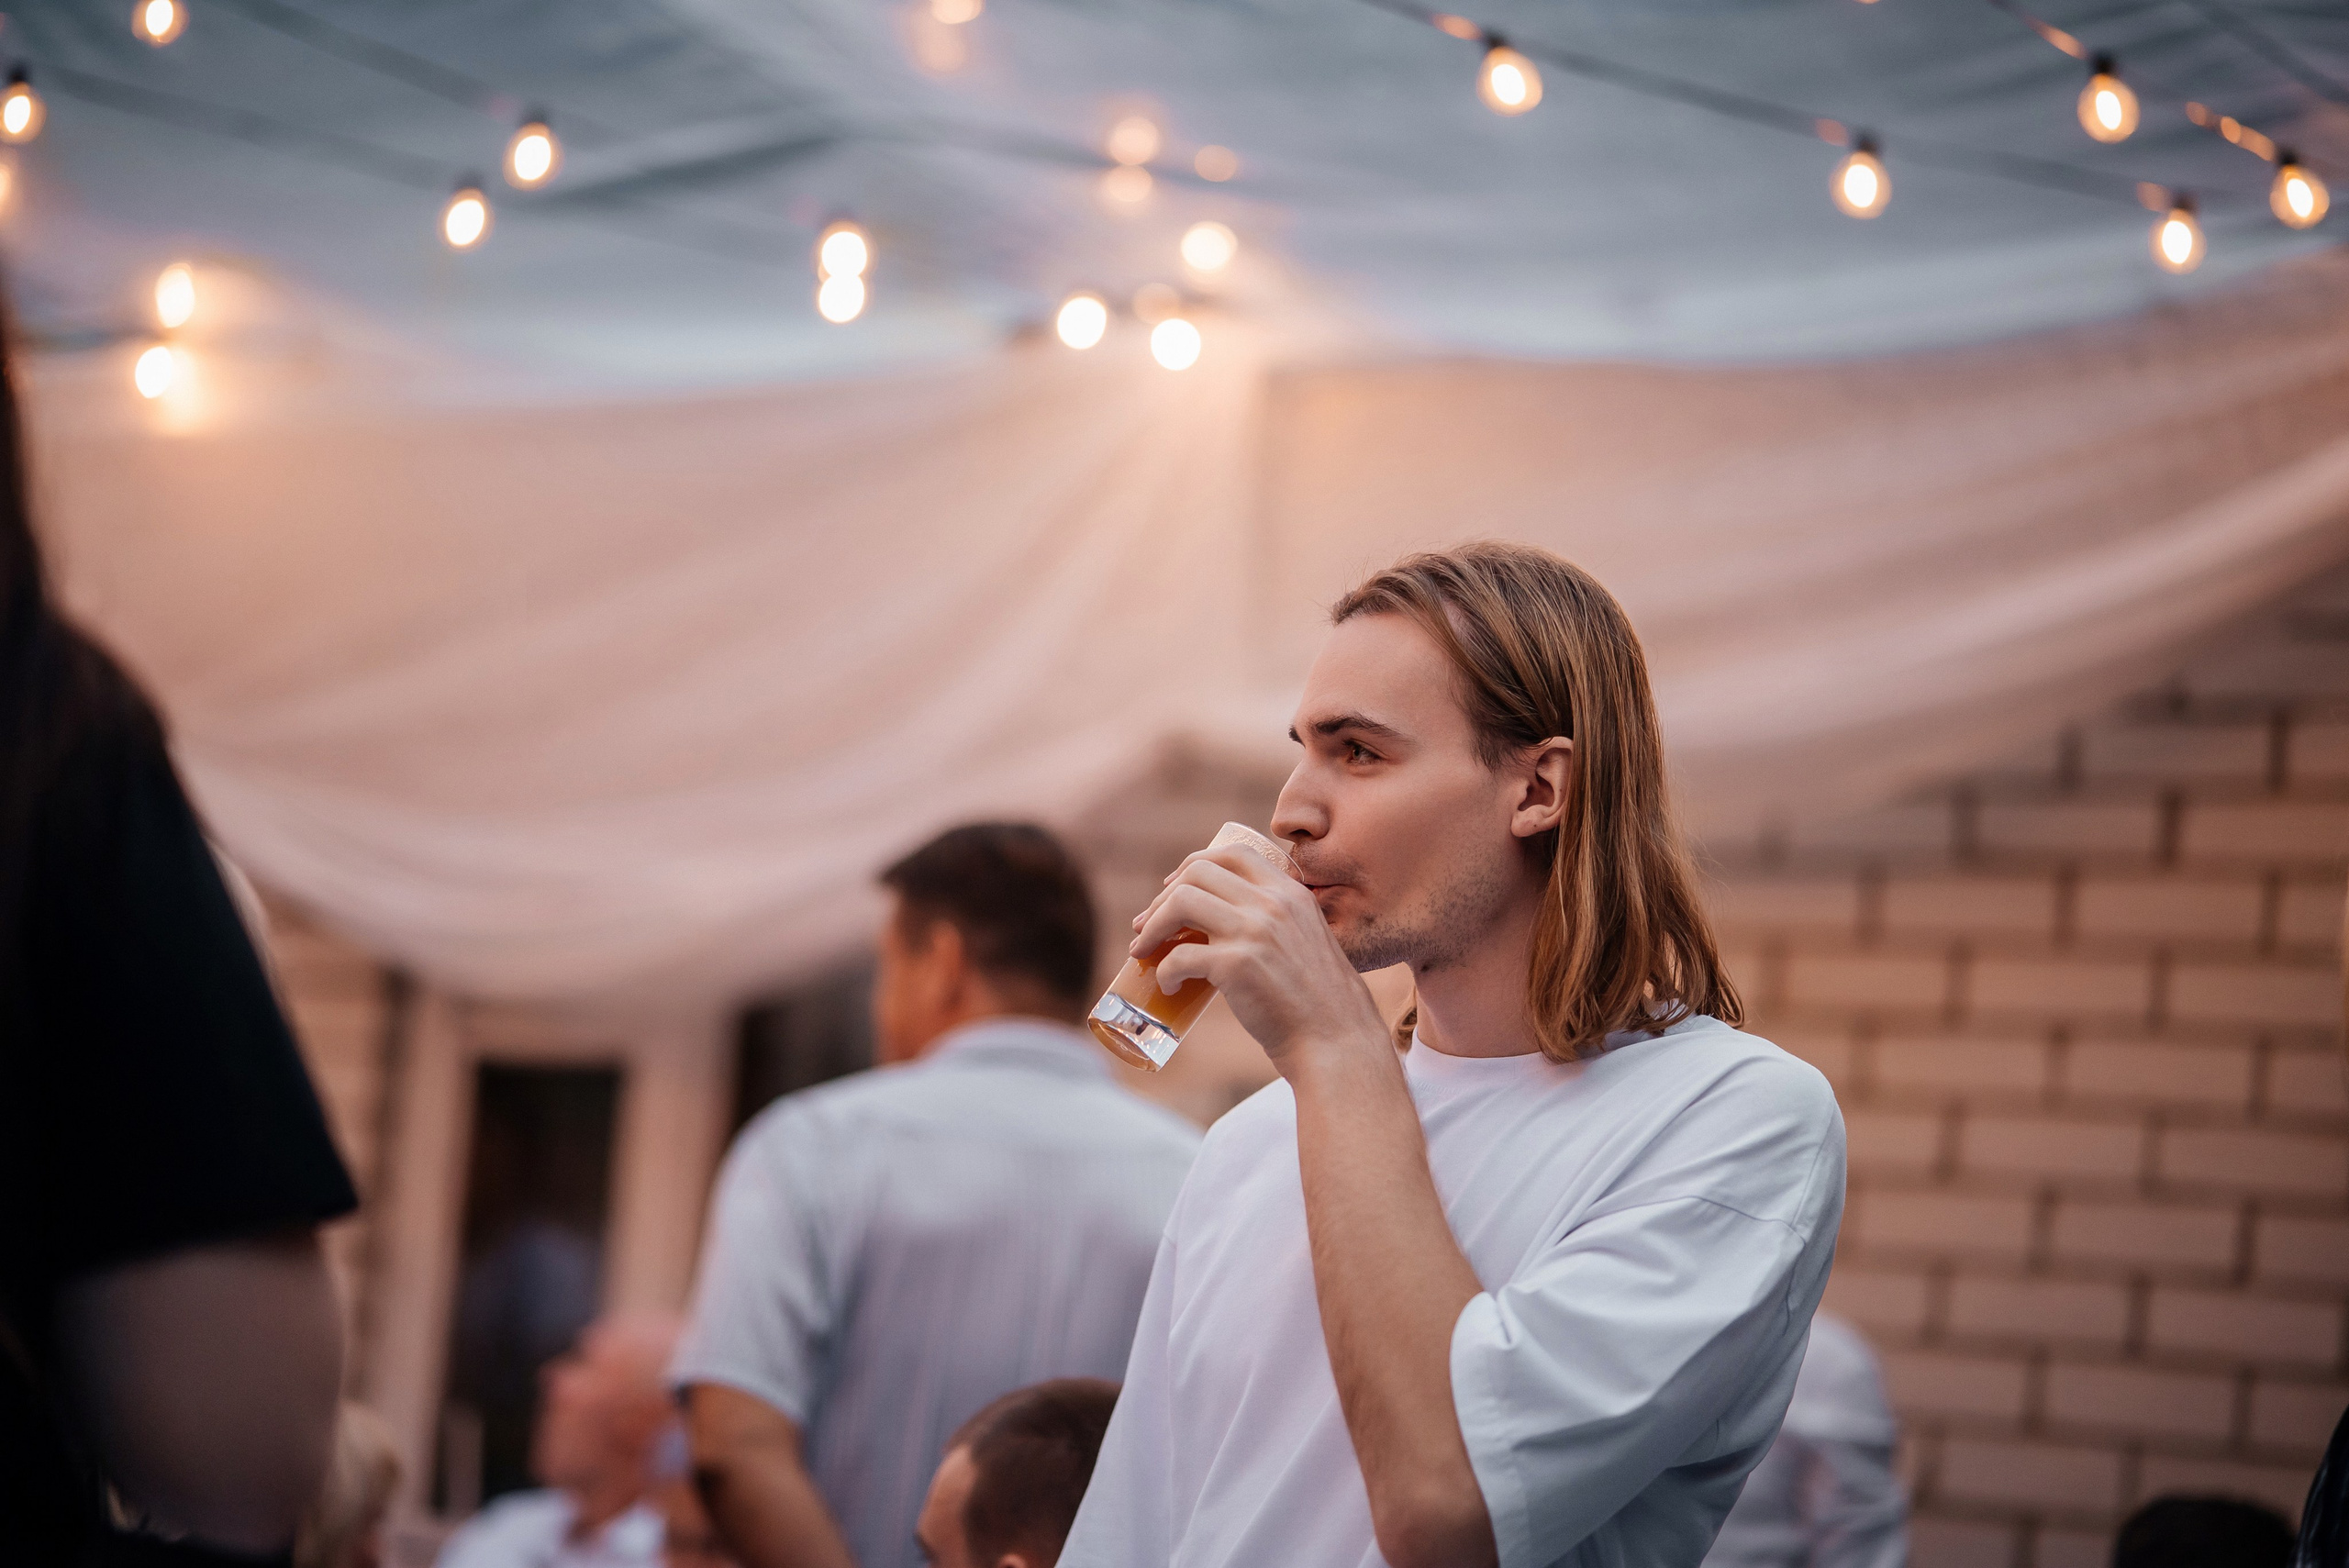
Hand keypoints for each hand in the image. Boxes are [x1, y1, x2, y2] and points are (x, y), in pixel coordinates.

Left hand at [1131, 845, 1387, 1072]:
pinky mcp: (1237, 966)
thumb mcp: (1306, 939)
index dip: (1193, 866)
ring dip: (1153, 926)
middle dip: (1162, 898)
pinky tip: (1169, 986)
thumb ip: (1274, 921)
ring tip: (1143, 950)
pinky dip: (1164, 971)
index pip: (1232, 853)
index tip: (1172, 889)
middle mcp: (1273, 903)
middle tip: (1147, 926)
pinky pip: (1179, 956)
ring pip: (1181, 902)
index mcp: (1291, 892)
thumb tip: (1220, 922)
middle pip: (1197, 873)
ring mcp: (1255, 931)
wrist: (1338, 1041)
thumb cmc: (1318, 1001)